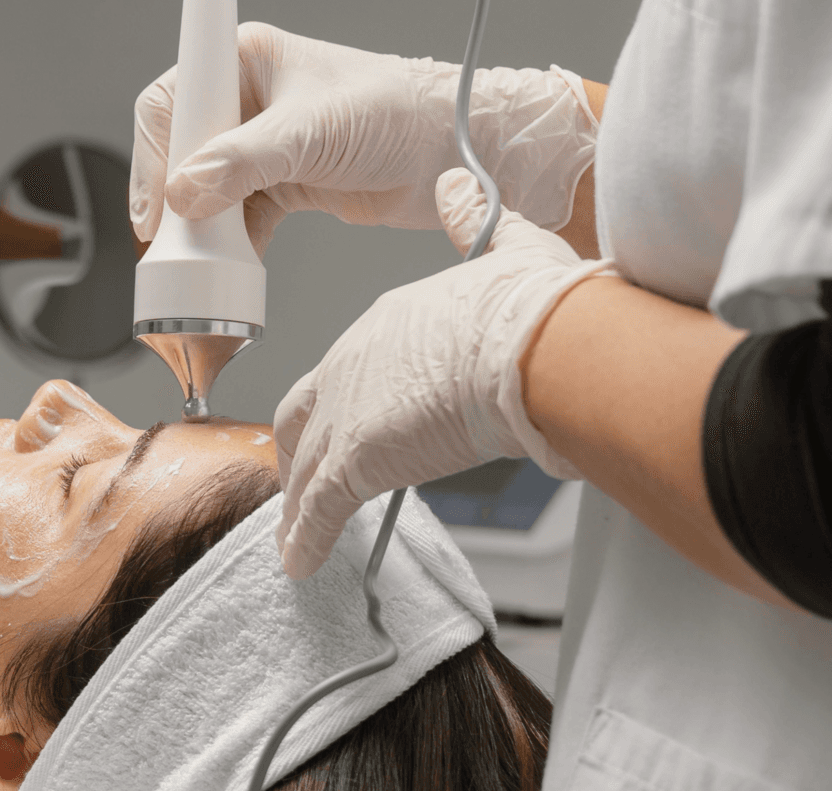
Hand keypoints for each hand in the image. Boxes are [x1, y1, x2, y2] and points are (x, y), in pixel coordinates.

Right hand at [130, 23, 598, 256]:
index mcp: (247, 62)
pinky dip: (232, 248)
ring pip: (207, 192)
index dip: (154, 154)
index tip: (156, 204)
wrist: (453, 153)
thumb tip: (184, 192)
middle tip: (171, 240)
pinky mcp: (284, 186)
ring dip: (203, 230)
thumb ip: (242, 162)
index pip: (174, 101)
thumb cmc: (397, 112)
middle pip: (181, 152)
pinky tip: (233, 268)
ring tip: (202, 262)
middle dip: (175, 199)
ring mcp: (264, 147)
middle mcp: (249, 102)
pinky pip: (238, 221)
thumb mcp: (311, 133)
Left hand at [273, 168, 615, 578]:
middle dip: (298, 450)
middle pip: (304, 414)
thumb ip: (474, 221)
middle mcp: (354, 363)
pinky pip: (317, 509)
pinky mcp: (358, 458)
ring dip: (297, 503)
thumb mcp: (506, 247)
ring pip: (305, 466)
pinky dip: (304, 539)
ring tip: (295, 534)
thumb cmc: (535, 306)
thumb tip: (459, 187)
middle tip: (300, 479)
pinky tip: (298, 562)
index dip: (343, 400)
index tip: (351, 420)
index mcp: (387, 321)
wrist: (536, 342)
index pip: (347, 367)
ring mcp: (349, 412)